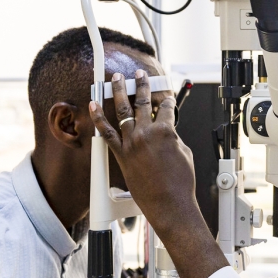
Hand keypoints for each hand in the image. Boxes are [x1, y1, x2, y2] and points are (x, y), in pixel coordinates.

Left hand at [90, 71, 226, 277]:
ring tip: (116, 78)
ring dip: (118, 91)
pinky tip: (93, 103)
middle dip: (142, 85)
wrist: (169, 203)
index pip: (167, 107)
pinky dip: (98, 117)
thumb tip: (165, 133)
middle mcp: (148, 133)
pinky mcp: (121, 154)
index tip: (165, 95)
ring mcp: (132, 142)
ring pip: (123, 110)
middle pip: (144, 102)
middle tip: (139, 74)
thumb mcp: (184, 153)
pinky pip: (106, 132)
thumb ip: (173, 138)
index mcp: (167, 131)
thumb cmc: (181, 183)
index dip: (167, 99)